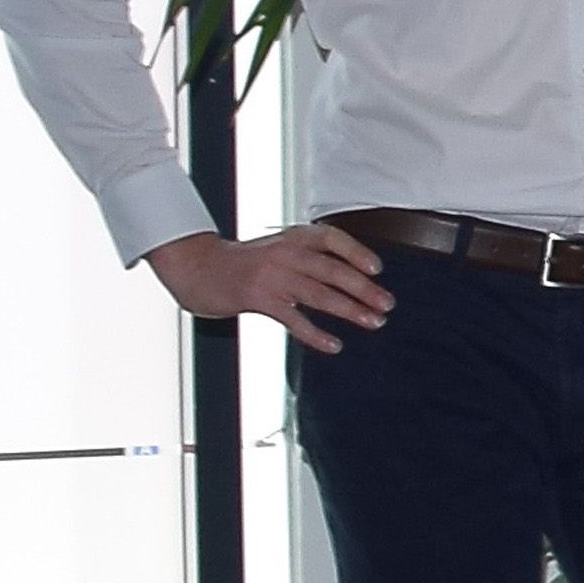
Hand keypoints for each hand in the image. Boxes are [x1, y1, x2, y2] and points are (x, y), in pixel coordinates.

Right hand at [147, 219, 394, 354]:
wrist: (196, 268)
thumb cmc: (243, 263)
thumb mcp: (278, 249)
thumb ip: (309, 258)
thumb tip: (353, 279)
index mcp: (292, 238)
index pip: (332, 239)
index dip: (357, 252)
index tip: (378, 269)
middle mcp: (285, 253)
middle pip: (333, 270)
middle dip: (364, 289)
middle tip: (387, 304)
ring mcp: (271, 276)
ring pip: (319, 294)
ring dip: (351, 310)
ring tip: (374, 322)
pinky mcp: (257, 298)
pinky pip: (294, 319)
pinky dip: (317, 334)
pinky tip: (334, 344)